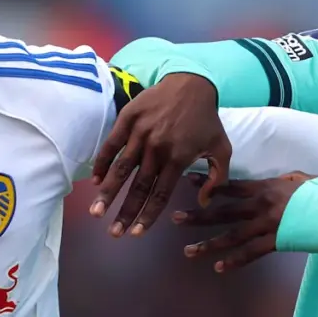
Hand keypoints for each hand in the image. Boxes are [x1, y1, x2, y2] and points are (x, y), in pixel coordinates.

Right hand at [91, 73, 231, 236]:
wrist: (191, 82)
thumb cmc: (206, 119)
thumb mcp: (222, 148)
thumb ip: (217, 177)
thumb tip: (203, 201)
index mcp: (178, 158)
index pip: (160, 194)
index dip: (148, 216)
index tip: (137, 233)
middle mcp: (157, 148)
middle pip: (138, 187)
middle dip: (125, 212)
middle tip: (113, 233)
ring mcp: (140, 133)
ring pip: (121, 169)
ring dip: (108, 192)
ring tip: (96, 212)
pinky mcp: (127, 118)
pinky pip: (112, 144)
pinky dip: (102, 163)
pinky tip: (95, 180)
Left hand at [172, 172, 314, 270]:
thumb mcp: (301, 179)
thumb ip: (284, 180)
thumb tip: (279, 180)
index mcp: (265, 188)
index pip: (230, 185)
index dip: (208, 183)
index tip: (187, 182)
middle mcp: (260, 206)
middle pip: (222, 211)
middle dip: (197, 215)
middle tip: (175, 219)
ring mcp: (266, 225)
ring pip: (231, 236)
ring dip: (208, 244)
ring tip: (188, 251)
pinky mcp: (275, 242)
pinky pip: (250, 253)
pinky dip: (234, 261)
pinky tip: (218, 267)